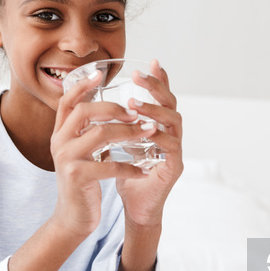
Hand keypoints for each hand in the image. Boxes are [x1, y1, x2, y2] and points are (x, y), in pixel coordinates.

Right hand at [50, 70, 153, 236]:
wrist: (73, 217)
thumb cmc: (83, 182)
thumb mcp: (80, 153)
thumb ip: (86, 132)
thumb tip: (107, 108)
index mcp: (59, 134)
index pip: (67, 101)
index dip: (82, 86)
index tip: (100, 75)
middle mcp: (58, 142)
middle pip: (85, 112)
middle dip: (114, 109)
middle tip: (135, 112)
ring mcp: (66, 159)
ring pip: (100, 135)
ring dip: (128, 133)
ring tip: (147, 133)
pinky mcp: (78, 177)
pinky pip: (109, 165)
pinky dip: (130, 166)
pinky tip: (143, 170)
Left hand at [116, 59, 183, 227]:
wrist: (135, 208)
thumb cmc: (127, 175)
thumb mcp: (118, 145)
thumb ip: (114, 125)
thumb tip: (94, 102)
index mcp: (159, 127)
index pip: (162, 98)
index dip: (159, 80)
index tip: (150, 62)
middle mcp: (171, 135)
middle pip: (172, 103)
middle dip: (157, 87)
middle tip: (140, 75)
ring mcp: (175, 150)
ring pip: (174, 121)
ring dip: (154, 109)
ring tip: (134, 103)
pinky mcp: (174, 167)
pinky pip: (171, 146)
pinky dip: (158, 136)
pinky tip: (145, 130)